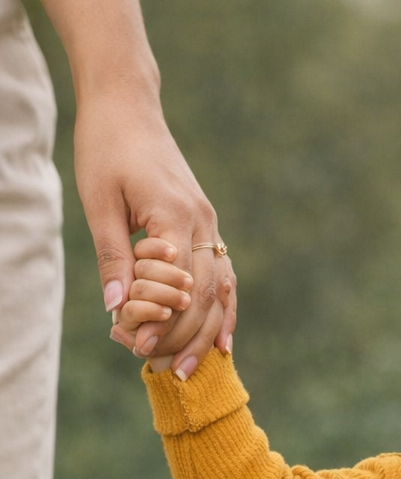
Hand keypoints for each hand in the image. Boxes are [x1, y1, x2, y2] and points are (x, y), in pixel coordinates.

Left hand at [75, 91, 235, 376]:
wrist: (127, 106)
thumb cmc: (105, 148)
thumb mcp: (99, 201)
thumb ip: (113, 256)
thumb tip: (117, 308)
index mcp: (176, 215)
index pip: (181, 284)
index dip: (165, 321)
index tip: (140, 347)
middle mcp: (202, 222)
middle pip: (206, 295)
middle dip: (188, 337)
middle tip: (170, 372)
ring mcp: (210, 223)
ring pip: (220, 290)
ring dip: (208, 332)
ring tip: (192, 367)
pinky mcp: (206, 224)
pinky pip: (223, 276)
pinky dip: (223, 310)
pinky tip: (222, 340)